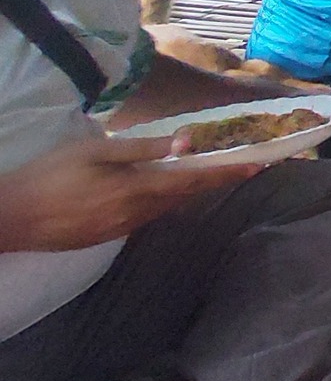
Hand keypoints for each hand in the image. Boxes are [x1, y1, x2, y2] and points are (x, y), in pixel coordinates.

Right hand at [0, 136, 258, 253]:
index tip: (256, 167)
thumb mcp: (95, 151)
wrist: (12, 217)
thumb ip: (141, 149)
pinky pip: (147, 216)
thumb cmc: (51, 175)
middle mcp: (136, 214)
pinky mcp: (109, 236)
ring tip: (211, 173)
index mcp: (136, 190)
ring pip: (167, 207)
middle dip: (216, 181)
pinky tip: (165, 190)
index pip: (192, 181)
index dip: (225, 174)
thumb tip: (184, 144)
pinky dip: (164, 201)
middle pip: (186, 196)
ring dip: (190, 191)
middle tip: (245, 167)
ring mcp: (122, 229)